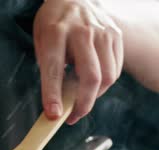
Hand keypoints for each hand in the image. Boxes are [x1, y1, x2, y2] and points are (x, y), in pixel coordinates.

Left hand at [33, 0, 122, 124]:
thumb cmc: (54, 24)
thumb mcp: (41, 40)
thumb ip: (48, 67)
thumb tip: (56, 102)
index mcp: (56, 32)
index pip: (54, 69)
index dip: (53, 95)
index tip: (53, 115)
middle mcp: (82, 32)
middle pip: (91, 77)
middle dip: (83, 104)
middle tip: (72, 117)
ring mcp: (103, 33)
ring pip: (107, 76)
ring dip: (94, 96)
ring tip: (80, 99)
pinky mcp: (116, 36)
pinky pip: (115, 70)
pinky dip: (104, 84)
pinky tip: (92, 84)